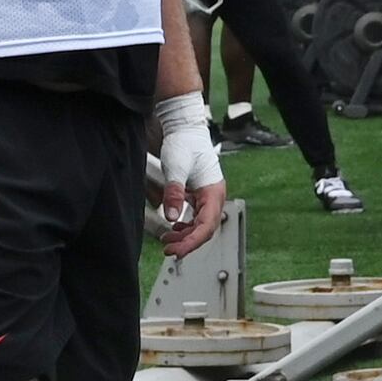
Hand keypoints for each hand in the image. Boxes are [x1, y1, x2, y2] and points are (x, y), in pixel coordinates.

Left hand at [149, 91, 226, 253]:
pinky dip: (185, 227)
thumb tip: (172, 217)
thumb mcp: (177, 168)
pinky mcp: (198, 196)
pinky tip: (174, 228)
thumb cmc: (185, 144)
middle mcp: (214, 198)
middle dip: (188, 242)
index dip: (193, 241)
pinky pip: (195, 218)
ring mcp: (207, 198)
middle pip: (205, 229)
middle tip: (169, 250)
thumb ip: (175, 193)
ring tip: (167, 241)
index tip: (178, 251)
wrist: (185, 129)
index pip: (207, 225)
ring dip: (185, 236)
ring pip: (200, 226)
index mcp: (214, 193)